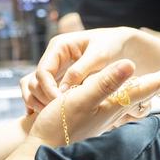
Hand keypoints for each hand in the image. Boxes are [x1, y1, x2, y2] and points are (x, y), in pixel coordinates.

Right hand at [20, 27, 134, 111]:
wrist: (123, 45)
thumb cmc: (112, 46)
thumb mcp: (99, 57)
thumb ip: (80, 71)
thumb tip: (63, 89)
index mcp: (59, 47)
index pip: (43, 71)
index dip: (48, 89)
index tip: (61, 103)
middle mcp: (53, 57)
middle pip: (36, 81)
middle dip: (45, 98)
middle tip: (58, 112)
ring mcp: (56, 69)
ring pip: (37, 88)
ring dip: (43, 102)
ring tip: (57, 114)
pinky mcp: (60, 79)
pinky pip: (46, 93)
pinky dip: (48, 103)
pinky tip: (57, 114)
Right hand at [26, 59, 159, 147]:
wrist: (41, 152)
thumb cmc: (59, 126)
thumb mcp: (81, 100)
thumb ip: (105, 83)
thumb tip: (132, 65)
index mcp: (116, 102)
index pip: (150, 85)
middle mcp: (115, 107)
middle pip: (148, 89)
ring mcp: (105, 112)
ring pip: (135, 94)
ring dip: (152, 84)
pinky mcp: (93, 113)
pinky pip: (118, 99)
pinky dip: (129, 91)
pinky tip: (128, 90)